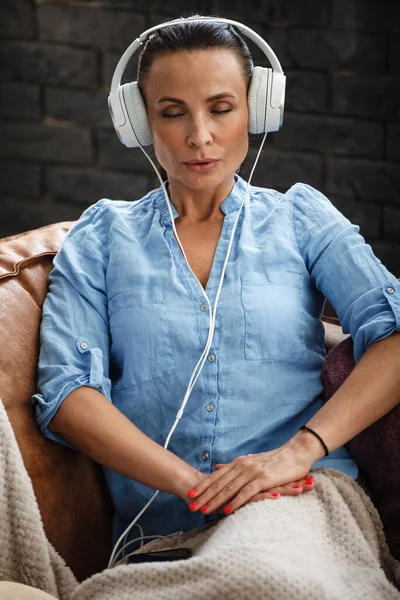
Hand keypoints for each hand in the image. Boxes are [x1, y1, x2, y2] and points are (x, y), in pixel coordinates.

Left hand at [185, 444, 313, 514]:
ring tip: (204, 510)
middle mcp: (243, 466)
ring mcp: (252, 472)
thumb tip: (217, 467)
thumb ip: (233, 466)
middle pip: (219, 483)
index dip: (203, 486)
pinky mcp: (263, 479)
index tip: (191, 494)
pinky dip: (236, 501)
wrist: (296, 453)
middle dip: (204, 495)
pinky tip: (227, 510)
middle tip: (191, 506)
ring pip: (229, 488)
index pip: (217, 476)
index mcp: (239, 462)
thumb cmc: (275, 460)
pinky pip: (246, 492)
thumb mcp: (251, 461)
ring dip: (215, 500)